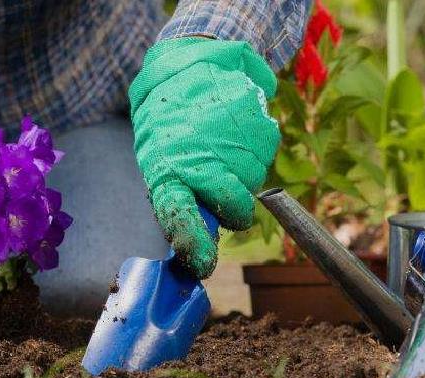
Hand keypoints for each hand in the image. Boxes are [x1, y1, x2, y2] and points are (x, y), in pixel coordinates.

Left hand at [129, 38, 279, 277]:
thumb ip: (179, 197)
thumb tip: (200, 238)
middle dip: (235, 212)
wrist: (188, 67)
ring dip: (240, 176)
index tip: (203, 263)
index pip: (180, 216)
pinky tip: (233, 134)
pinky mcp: (261, 130)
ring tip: (219, 146)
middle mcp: (204, 161)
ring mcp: (236, 147)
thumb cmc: (169, 127)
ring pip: (253, 185)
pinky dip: (252, 154)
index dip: (193, 243)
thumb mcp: (160, 161)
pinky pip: (264, 159)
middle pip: (235, 210)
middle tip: (223, 195)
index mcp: (167, 171)